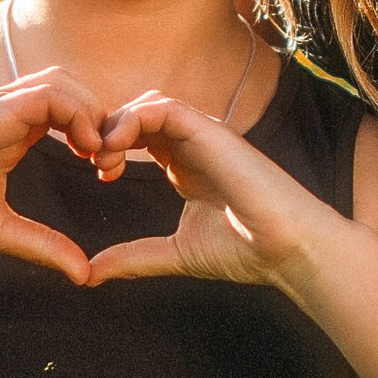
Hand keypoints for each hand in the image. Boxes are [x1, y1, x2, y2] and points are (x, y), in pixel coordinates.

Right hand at [0, 71, 112, 283]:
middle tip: (110, 161)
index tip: (106, 172)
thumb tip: (83, 275)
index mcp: (12, 132)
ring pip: (63, 81)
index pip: (68, 110)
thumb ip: (43, 246)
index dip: (96, 133)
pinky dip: (76, 112)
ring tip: (98, 153)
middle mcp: (8, 111)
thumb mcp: (2, 231)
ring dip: (92, 111)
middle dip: (101, 117)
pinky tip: (84, 148)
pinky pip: (48, 92)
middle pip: (72, 86)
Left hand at [84, 96, 330, 290]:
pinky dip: (134, 118)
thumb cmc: (245, 251)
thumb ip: (134, 257)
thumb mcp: (174, 254)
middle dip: (109, 131)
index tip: (101, 175)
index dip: (112, 146)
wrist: (286, 250)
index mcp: (185, 166)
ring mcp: (204, 135)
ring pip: (149, 103)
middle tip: (96, 162)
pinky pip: (165, 106)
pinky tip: (119, 146)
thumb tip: (91, 274)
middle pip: (139, 113)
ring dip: (118, 123)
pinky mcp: (212, 131)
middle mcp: (193, 145)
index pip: (139, 135)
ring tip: (104, 156)